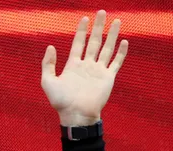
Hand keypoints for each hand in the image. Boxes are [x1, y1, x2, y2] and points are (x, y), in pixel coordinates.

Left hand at [41, 10, 128, 125]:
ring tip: (116, 21)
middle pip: (94, 41)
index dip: (81, 30)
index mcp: (73, 65)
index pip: (78, 43)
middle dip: (98, 27)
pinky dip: (121, 53)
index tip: (84, 18)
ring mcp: (98, 71)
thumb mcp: (48, 82)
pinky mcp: (108, 78)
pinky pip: (116, 63)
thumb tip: (50, 47)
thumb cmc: (61, 102)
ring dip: (112, 35)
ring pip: (106, 48)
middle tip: (101, 12)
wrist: (76, 115)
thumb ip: (47, 64)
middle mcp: (87, 65)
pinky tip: (124, 42)